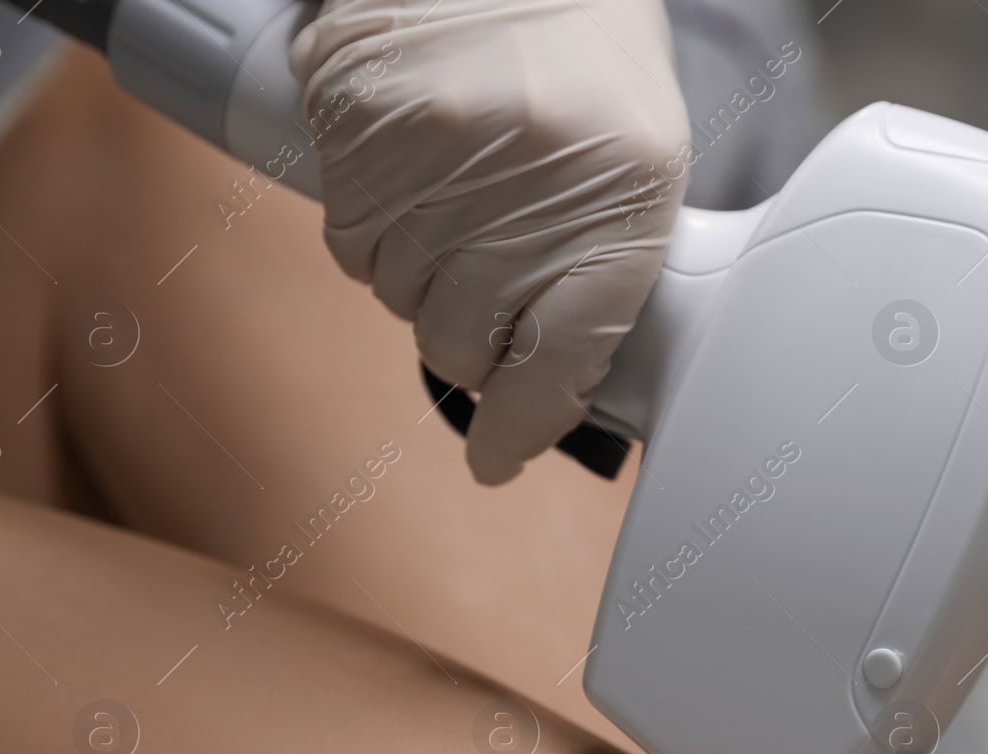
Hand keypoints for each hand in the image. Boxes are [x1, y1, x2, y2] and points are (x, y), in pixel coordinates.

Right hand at [290, 0, 688, 483]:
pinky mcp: (354, 122)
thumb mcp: (641, 171)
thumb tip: (532, 410)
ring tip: (458, 205)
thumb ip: (601, 288)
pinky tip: (412, 181)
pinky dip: (375, 234)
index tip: (500, 455)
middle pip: (465, 343)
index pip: (562, 358)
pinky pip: (347, 244)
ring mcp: (431, 148)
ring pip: (395, 299)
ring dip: (421, 279)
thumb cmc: (590, 65)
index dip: (523, 421)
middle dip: (477, 332)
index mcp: (622, 192)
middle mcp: (524, 175)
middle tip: (494, 272)